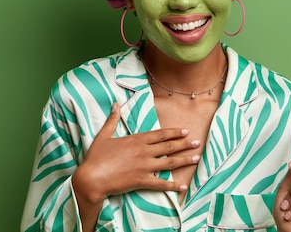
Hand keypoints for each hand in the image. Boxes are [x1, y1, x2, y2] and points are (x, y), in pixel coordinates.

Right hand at [73, 103, 200, 202]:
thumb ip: (112, 120)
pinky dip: (173, 186)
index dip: (174, 133)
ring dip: (184, 160)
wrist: (92, 178)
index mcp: (136, 140)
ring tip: (196, 158)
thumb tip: (116, 104)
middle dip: (185, 144)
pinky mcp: (142, 181)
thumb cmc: (96, 157)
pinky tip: (183, 186)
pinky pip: (161, 183)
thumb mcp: (104, 135)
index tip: (185, 131)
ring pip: (169, 163)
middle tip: (198, 142)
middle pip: (169, 147)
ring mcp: (144, 167)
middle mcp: (144, 152)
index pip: (160, 135)